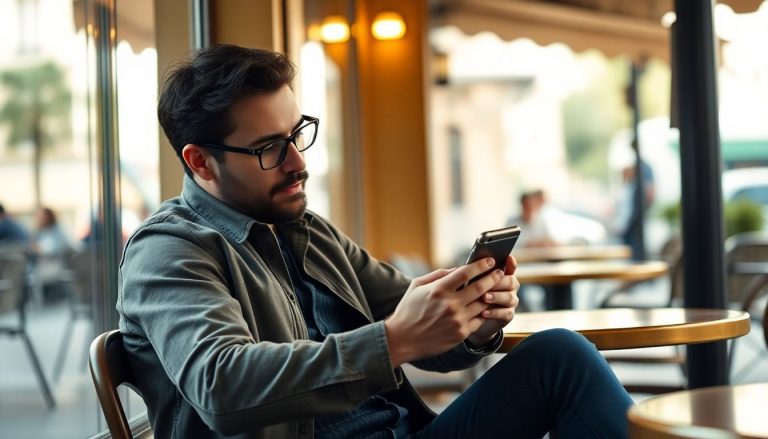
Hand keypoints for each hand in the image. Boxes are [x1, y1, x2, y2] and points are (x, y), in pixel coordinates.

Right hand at [384, 257, 503, 366]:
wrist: (402, 339)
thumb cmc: (408, 309)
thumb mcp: (417, 285)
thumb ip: (438, 274)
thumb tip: (458, 268)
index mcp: (439, 290)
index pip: (466, 272)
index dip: (481, 265)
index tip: (490, 261)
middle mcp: (450, 305)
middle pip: (480, 287)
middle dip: (493, 277)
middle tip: (500, 272)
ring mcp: (457, 320)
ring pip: (483, 304)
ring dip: (492, 295)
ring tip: (497, 288)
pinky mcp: (461, 334)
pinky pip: (480, 320)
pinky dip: (484, 312)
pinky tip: (487, 306)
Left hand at [466, 256, 519, 346]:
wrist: (472, 318)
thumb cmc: (470, 295)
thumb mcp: (468, 283)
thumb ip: (470, 275)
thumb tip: (459, 268)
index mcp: (503, 276)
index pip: (511, 267)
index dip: (511, 263)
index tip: (507, 258)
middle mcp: (510, 287)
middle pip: (511, 282)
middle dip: (499, 282)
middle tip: (487, 283)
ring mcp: (510, 301)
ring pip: (510, 298)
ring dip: (496, 297)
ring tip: (484, 297)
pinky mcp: (508, 315)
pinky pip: (506, 313)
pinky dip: (495, 312)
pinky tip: (484, 312)